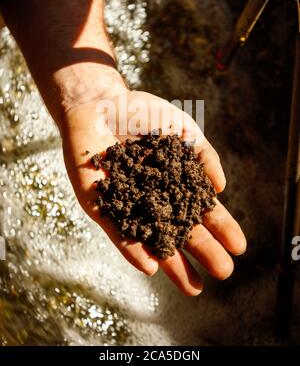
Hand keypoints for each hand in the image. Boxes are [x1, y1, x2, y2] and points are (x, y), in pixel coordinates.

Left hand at [61, 81, 246, 295]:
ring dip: (172, 263)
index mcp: (174, 182)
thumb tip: (221, 188)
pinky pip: (117, 229)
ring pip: (152, 238)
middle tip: (223, 272)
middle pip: (181, 228)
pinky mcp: (100, 203)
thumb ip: (204, 155)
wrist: (102, 102)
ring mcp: (128, 203)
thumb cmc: (143, 113)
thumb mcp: (182, 131)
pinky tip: (151, 267)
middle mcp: (154, 198)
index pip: (201, 209)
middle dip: (203, 250)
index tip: (239, 246)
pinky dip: (132, 248)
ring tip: (194, 287)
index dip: (221, 227)